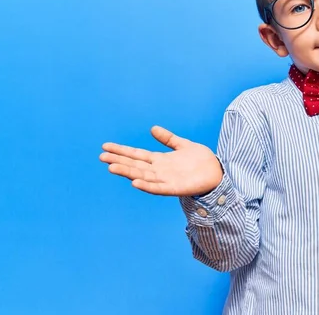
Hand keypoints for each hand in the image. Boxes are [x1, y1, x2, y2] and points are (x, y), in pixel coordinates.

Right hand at [99, 126, 222, 195]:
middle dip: (119, 160)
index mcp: (160, 160)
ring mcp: (166, 180)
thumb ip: (168, 138)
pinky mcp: (175, 188)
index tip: (105, 146)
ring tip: (112, 167)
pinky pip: (157, 188)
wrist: (217, 172)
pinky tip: (134, 182)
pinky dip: (146, 185)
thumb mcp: (183, 145)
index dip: (122, 151)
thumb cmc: (201, 160)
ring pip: (142, 176)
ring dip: (127, 172)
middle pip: (135, 165)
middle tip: (101, 156)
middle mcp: (159, 170)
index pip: (137, 154)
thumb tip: (152, 128)